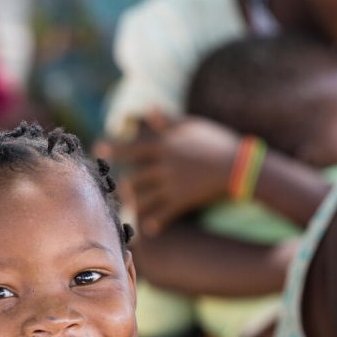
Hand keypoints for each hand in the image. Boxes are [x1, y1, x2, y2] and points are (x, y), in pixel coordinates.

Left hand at [97, 111, 238, 235]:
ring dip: (135, 203)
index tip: (98, 149)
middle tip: (118, 188)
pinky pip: (162, 215)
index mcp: (164, 145)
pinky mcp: (181, 201)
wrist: (238, 167)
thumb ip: (168, 121)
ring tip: (131, 205)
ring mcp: (171, 185)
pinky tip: (149, 228)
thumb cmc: (216, 142)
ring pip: (144, 197)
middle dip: (124, 185)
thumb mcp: (192, 126)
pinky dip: (154, 222)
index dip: (114, 149)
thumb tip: (148, 108)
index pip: (132, 148)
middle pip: (134, 177)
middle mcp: (163, 166)